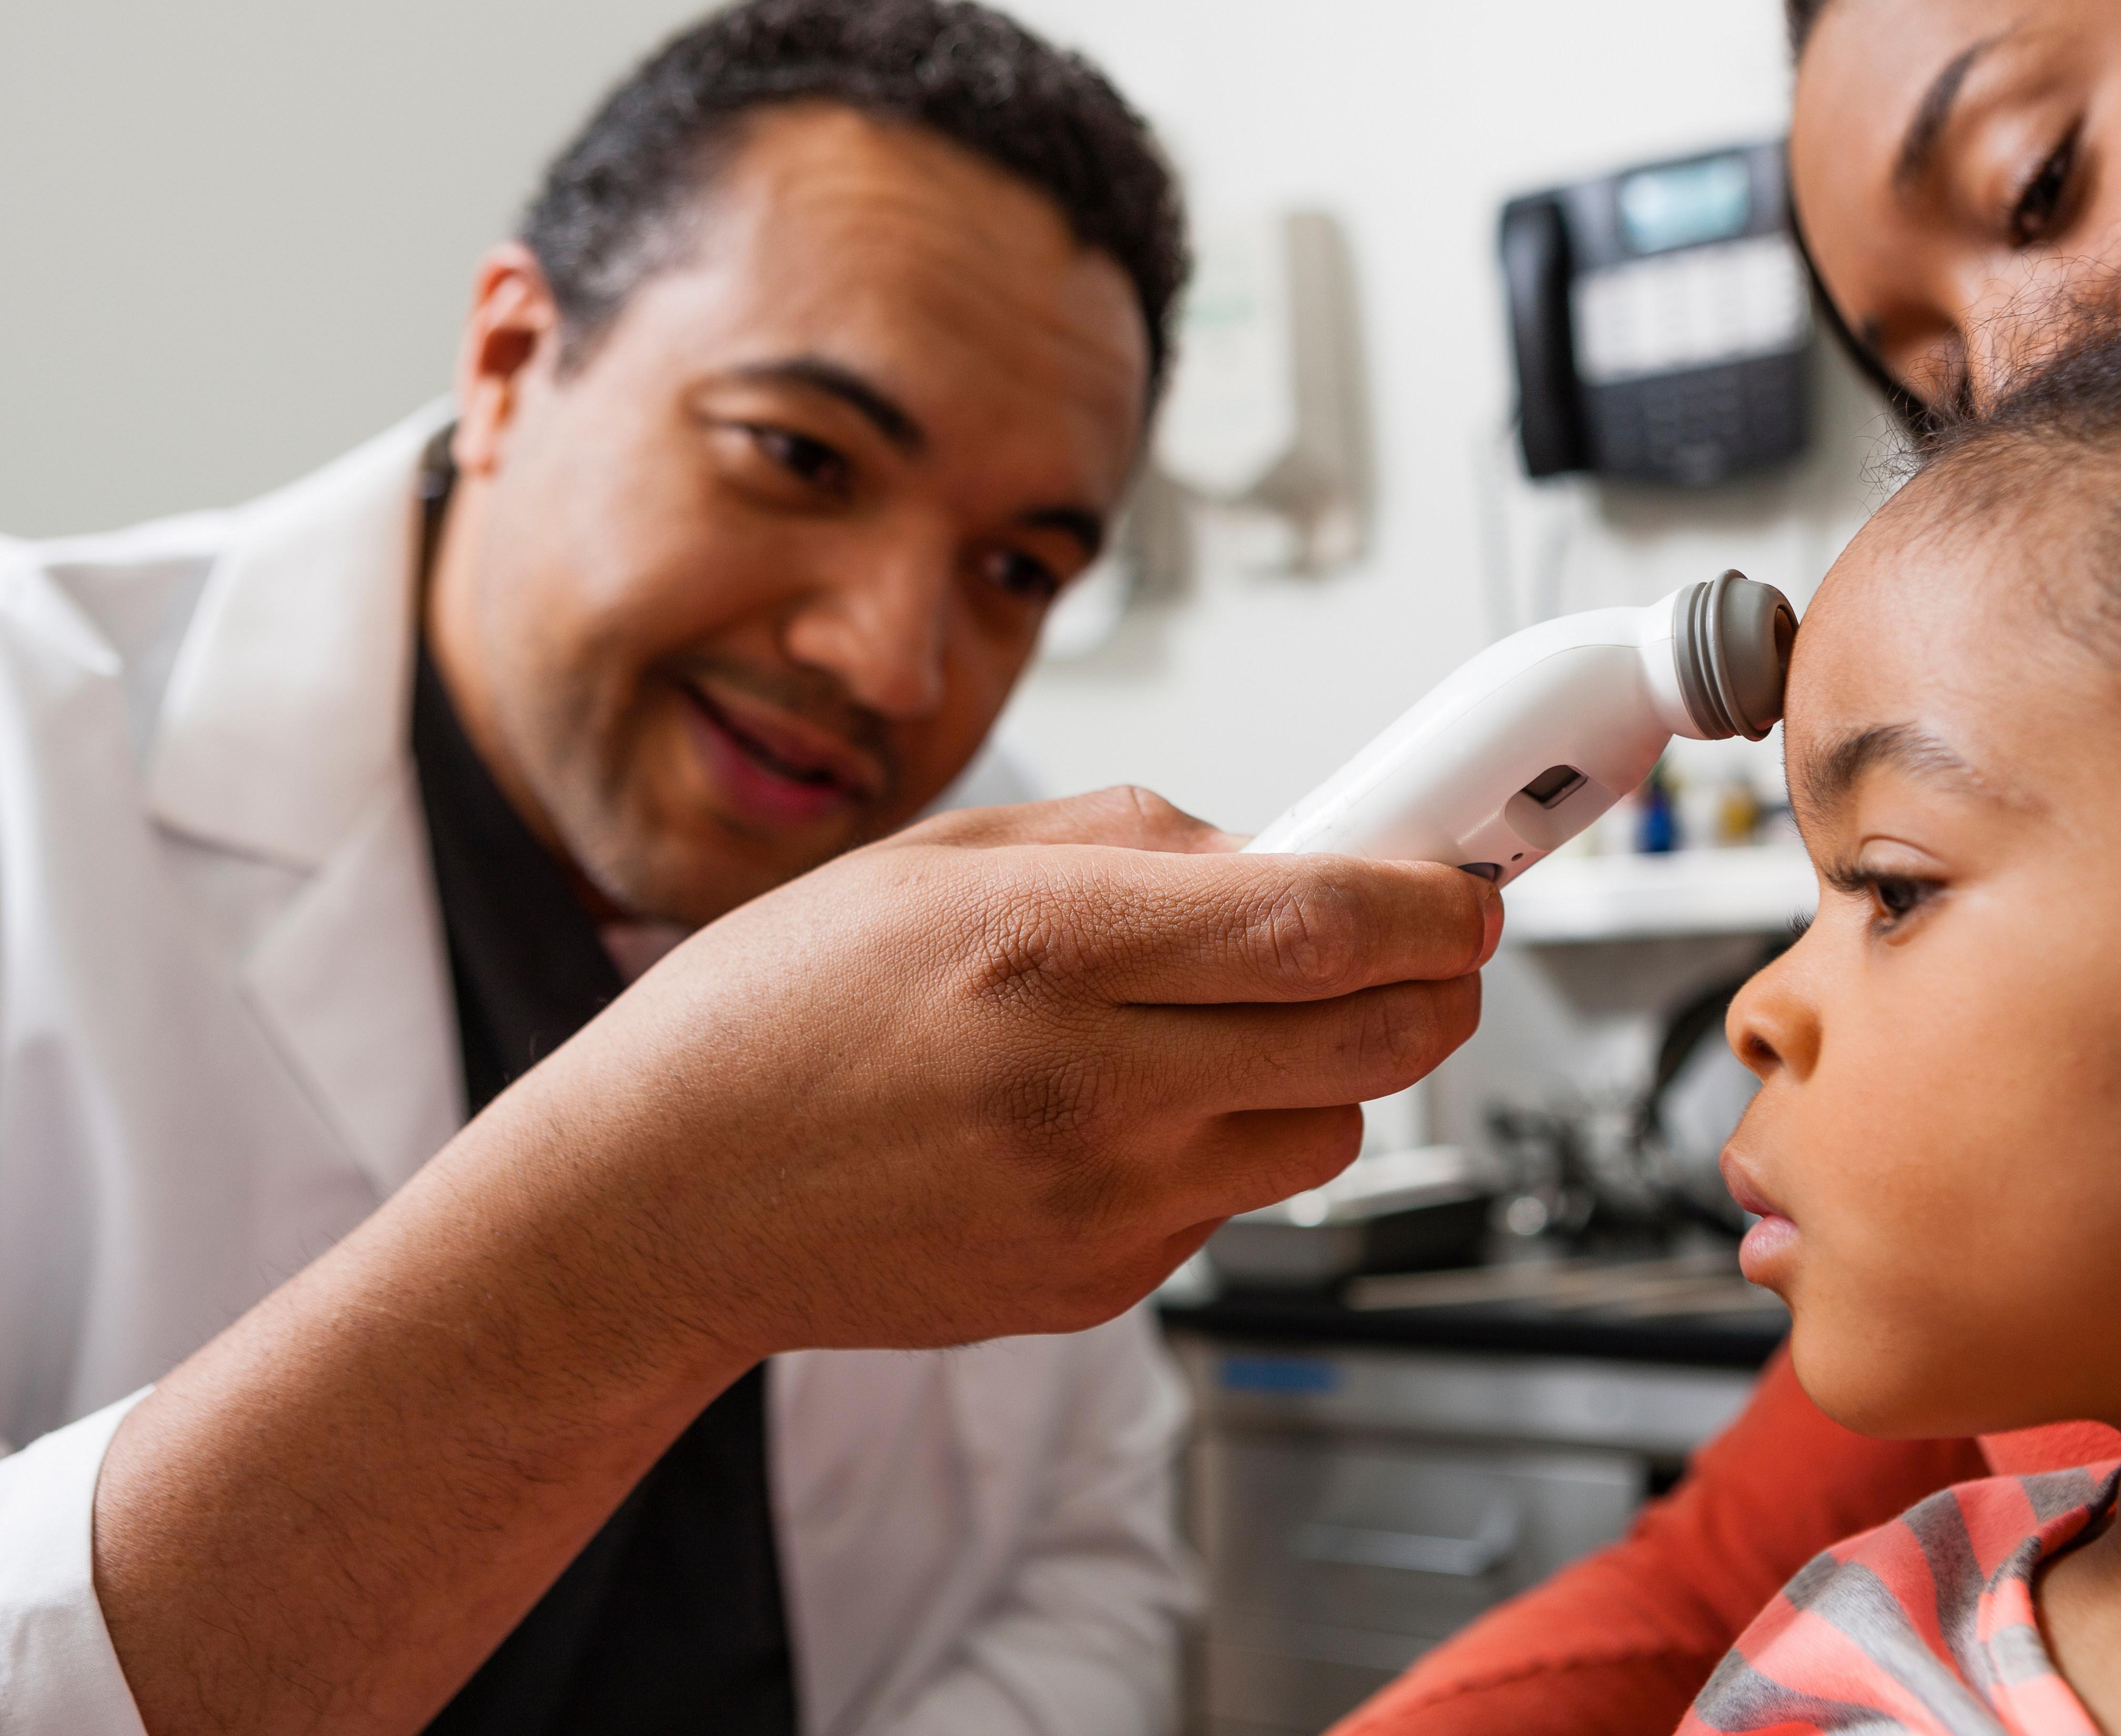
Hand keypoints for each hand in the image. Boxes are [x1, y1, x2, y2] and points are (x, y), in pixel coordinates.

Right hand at [463, 784, 1500, 1353]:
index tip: (1465, 878)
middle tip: (1421, 939)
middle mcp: (1089, 1086)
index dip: (1434, 898)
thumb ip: (1124, 835)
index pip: (1325, 921)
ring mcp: (1102, 1205)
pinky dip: (1227, 1141)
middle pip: (1375, 1037)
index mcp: (1046, 948)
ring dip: (1332, 1064)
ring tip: (1237, 1020)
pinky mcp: (1098, 1285)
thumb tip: (1272, 842)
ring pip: (1330, 1130)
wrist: (655, 1206)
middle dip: (1435, 979)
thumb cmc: (768, 1018)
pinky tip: (1128, 1107)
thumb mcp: (930, 857)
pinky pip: (1236, 1201)